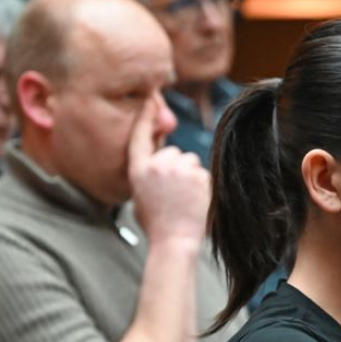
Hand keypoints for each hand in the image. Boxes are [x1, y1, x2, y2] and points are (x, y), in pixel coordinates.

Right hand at [128, 97, 210, 246]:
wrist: (175, 241)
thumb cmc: (157, 223)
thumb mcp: (140, 195)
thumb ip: (147, 172)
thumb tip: (161, 154)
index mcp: (138, 171)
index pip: (139, 137)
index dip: (146, 118)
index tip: (151, 100)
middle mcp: (157, 165)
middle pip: (172, 152)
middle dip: (175, 167)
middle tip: (173, 193)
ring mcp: (179, 169)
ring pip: (189, 161)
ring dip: (189, 175)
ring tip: (184, 198)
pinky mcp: (198, 175)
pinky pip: (202, 172)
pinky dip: (201, 184)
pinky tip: (195, 200)